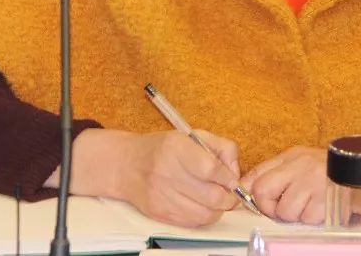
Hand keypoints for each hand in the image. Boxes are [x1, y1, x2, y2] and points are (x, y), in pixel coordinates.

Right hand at [116, 129, 241, 227]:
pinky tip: (202, 205)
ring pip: (205, 214)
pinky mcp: (159, 213)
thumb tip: (235, 173)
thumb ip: (221, 148)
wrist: (126, 165)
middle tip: (230, 193)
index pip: (211, 168)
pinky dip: (204, 217)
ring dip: (218, 209)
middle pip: (212, 196)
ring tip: (216, 199)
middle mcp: (166, 172)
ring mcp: (161, 195)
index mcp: (176, 147)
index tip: (232, 179)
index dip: (228, 177)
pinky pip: (192, 223)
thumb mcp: (193, 136)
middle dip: (229, 198)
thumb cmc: (163, 149)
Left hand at [242, 146, 326, 224]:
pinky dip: (312, 218)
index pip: (256, 173)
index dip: (249, 192)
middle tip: (281, 209)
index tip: (255, 203)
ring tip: (309, 206)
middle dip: (268, 207)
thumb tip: (247, 188)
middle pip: (262, 190)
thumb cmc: (331, 171)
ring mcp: (311, 182)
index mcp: (291, 156)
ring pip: (284, 211)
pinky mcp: (323, 199)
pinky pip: (306, 218)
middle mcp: (298, 165)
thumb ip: (277, 173)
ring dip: (295, 215)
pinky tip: (322, 208)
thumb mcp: (302, 163)